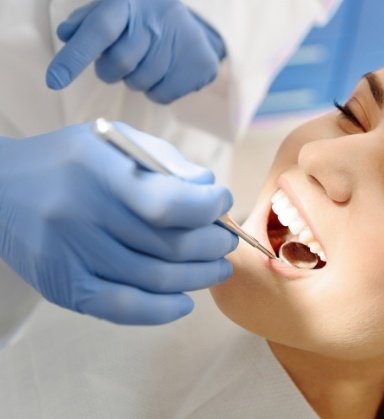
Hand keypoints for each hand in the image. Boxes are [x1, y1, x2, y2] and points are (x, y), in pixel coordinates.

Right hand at [0, 123, 236, 323]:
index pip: (166, 202)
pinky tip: (185, 303)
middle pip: (169, 245)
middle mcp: (81, 214)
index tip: (222, 202)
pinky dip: (161, 311)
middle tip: (226, 241)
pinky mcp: (63, 286)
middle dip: (213, 245)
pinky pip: (122, 308)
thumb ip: (165, 161)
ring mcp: (70, 255)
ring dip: (199, 277)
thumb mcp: (115, 141)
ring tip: (217, 267)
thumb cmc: (70, 162)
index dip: (207, 208)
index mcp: (97, 170)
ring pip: (155, 279)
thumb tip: (209, 191)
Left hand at [46, 0, 225, 103]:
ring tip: (147, 62)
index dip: (75, 57)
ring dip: (136, 80)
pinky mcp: (200, 66)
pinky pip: (161, 96)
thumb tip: (66, 35)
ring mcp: (183, 42)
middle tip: (119, 62)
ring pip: (139, 84)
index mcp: (130, 3)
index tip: (54, 81)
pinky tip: (165, 72)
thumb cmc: (140, 17)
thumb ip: (86, 22)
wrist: (190, 23)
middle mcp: (157, 21)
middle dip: (110, 71)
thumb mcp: (112, 10)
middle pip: (118, 65)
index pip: (99, 31)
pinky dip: (157, 90)